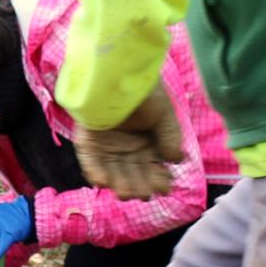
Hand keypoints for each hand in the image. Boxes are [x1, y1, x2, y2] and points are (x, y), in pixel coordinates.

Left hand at [75, 83, 186, 200]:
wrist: (118, 72)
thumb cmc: (144, 91)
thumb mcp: (163, 115)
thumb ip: (170, 137)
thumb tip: (177, 161)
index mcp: (147, 143)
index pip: (154, 168)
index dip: (159, 180)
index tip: (165, 188)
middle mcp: (127, 148)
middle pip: (134, 174)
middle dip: (139, 186)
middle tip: (144, 194)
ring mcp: (106, 145)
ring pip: (113, 172)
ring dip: (119, 185)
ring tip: (126, 193)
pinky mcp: (87, 140)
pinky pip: (90, 160)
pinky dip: (95, 172)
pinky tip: (103, 183)